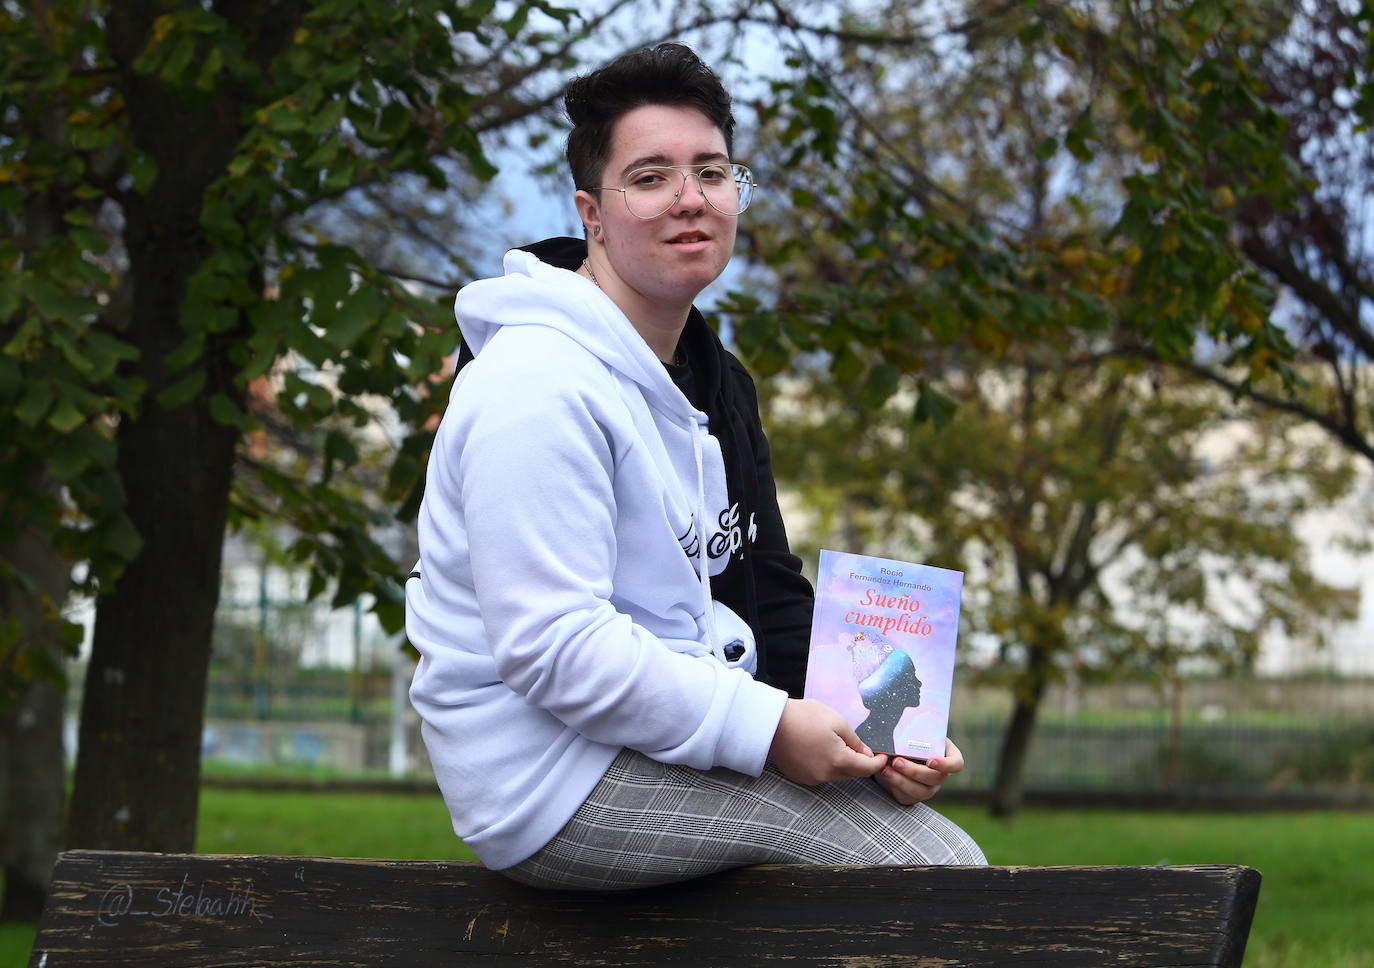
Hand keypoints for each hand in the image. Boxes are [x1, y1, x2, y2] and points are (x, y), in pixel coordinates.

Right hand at [768, 698, 886, 785]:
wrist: (771, 722)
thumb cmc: (805, 717)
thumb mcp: (837, 722)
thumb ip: (855, 741)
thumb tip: (866, 754)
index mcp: (838, 761)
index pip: (866, 769)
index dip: (878, 762)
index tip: (883, 756)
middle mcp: (825, 775)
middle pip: (851, 773)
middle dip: (859, 762)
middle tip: (860, 746)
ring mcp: (811, 778)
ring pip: (835, 775)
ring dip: (841, 764)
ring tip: (835, 744)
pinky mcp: (799, 777)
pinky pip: (820, 774)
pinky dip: (825, 766)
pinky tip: (819, 750)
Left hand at [874, 738, 964, 805]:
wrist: (895, 749)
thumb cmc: (909, 736)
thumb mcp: (915, 730)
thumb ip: (916, 729)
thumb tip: (907, 720)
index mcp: (947, 756)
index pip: (956, 764)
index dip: (946, 765)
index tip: (930, 760)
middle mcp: (940, 775)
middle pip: (935, 779)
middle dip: (914, 771)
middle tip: (897, 761)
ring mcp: (929, 788)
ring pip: (921, 791)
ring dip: (901, 781)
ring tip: (885, 769)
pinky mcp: (913, 796)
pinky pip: (907, 797)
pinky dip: (894, 787)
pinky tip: (885, 775)